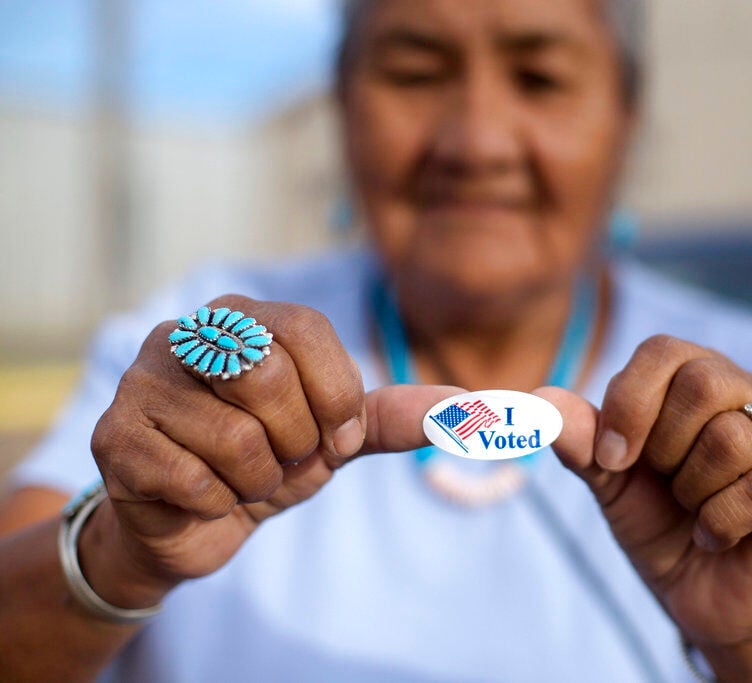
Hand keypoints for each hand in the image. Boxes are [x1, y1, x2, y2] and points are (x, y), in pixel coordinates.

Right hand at [87, 295, 456, 608]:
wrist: (190, 524)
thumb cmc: (267, 462)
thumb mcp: (335, 437)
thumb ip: (393, 416)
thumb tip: (475, 404)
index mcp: (245, 316)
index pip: (308, 329)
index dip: (335, 395)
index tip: (336, 435)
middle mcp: (187, 333)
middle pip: (266, 376)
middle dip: (294, 441)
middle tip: (280, 458)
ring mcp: (142, 381)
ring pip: (234, 438)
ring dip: (256, 480)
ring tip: (239, 477)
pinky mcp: (113, 436)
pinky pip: (192, 478)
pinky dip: (215, 503)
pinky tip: (198, 495)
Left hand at [537, 335, 751, 680]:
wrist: (704, 597)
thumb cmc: (660, 524)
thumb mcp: (610, 482)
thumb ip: (582, 440)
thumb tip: (543, 400)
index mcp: (701, 376)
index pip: (662, 351)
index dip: (628, 403)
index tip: (610, 460)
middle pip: (703, 382)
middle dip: (664, 448)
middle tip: (667, 485)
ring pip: (731, 438)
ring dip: (693, 492)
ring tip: (696, 510)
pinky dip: (720, 523)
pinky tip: (716, 536)